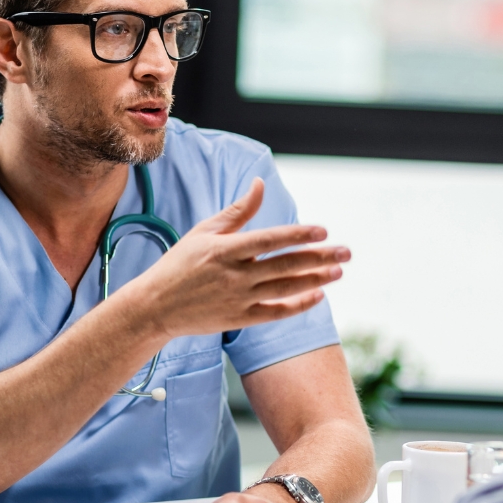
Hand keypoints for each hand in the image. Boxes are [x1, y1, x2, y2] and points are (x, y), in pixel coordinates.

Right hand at [125, 178, 348, 342]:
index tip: (323, 231)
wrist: (155, 306)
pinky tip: (318, 296)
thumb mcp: (205, 231)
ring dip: (315, 280)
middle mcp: (234, 274)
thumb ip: (238, 210)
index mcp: (225, 249)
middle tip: (346, 252)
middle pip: (285, 264)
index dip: (298, 234)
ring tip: (338, 271)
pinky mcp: (239, 319)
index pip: (270, 239)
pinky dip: (298, 305)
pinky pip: (276, 312)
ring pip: (285, 288)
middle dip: (320, 258)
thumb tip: (260, 184)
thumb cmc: (181, 263)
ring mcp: (238, 298)